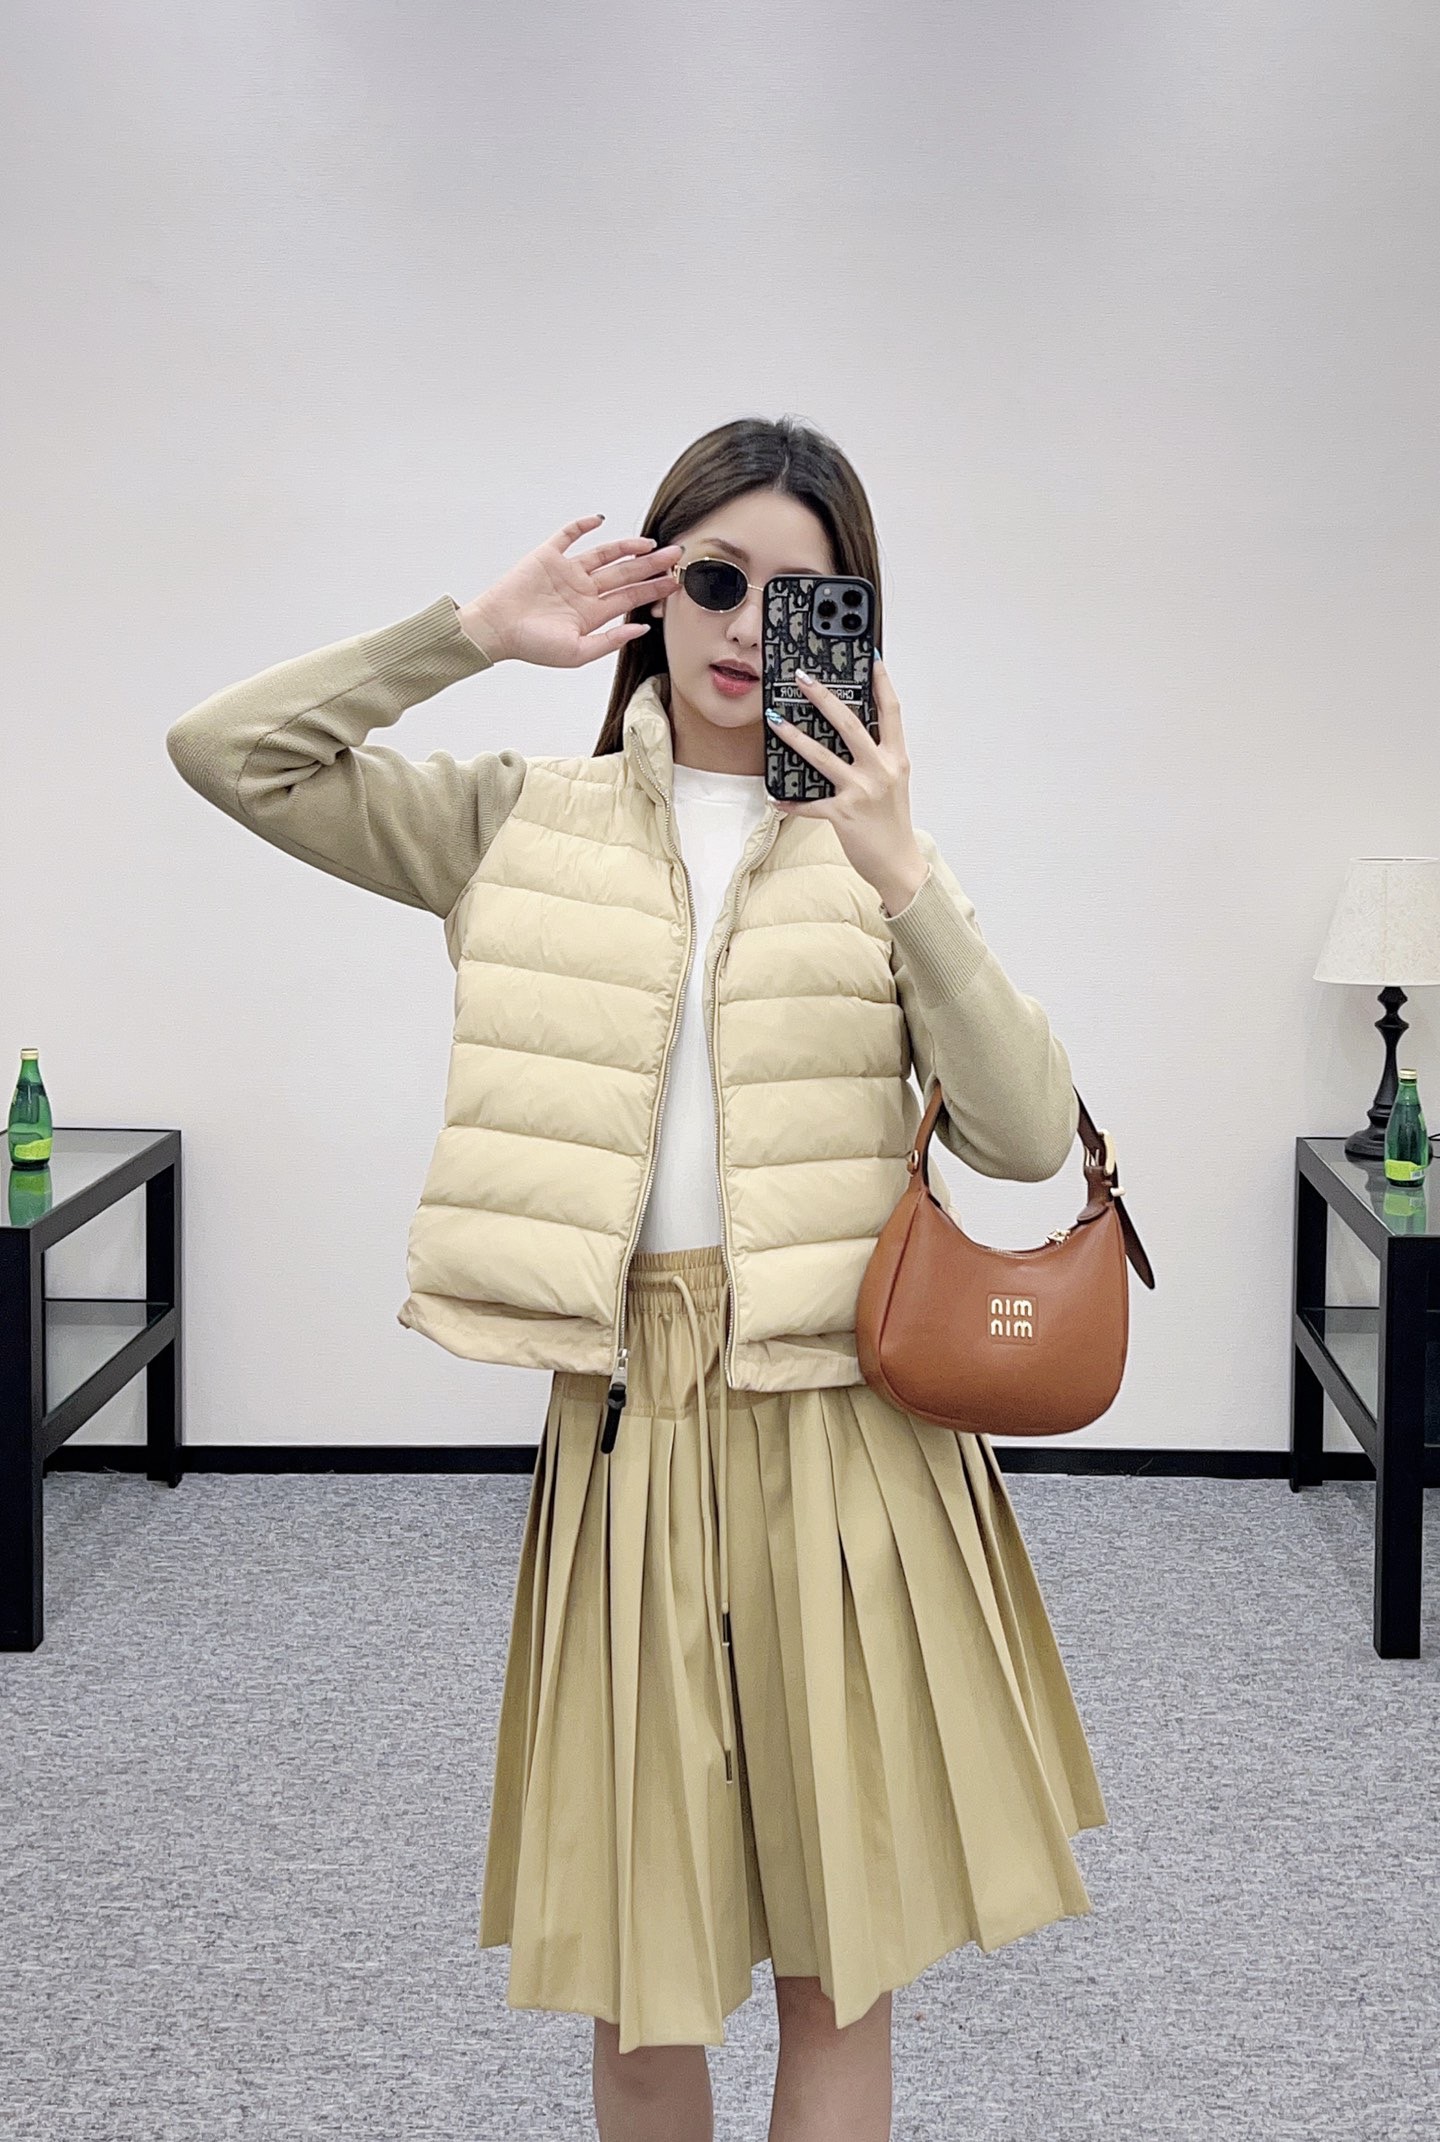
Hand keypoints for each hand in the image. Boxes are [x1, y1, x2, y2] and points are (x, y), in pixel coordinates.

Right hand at [458, 515, 680, 666]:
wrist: (497, 630)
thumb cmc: (532, 645)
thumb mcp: (577, 653)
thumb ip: (610, 641)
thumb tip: (641, 628)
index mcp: (592, 613)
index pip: (630, 597)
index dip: (654, 589)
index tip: (676, 581)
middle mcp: (583, 590)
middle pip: (625, 575)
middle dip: (651, 566)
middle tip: (676, 556)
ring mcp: (567, 572)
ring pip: (604, 555)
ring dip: (627, 548)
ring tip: (651, 544)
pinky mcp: (548, 556)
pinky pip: (568, 536)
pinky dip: (583, 526)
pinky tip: (600, 520)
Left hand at [764, 657, 927, 912]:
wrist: (900, 865)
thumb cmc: (893, 823)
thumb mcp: (893, 784)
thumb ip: (877, 758)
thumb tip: (851, 736)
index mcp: (896, 759)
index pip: (891, 712)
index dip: (882, 683)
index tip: (871, 659)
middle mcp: (880, 770)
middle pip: (849, 724)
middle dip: (824, 697)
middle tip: (802, 678)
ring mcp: (861, 792)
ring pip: (822, 756)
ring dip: (794, 736)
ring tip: (774, 719)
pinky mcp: (842, 814)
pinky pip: (809, 804)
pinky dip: (790, 801)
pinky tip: (775, 796)